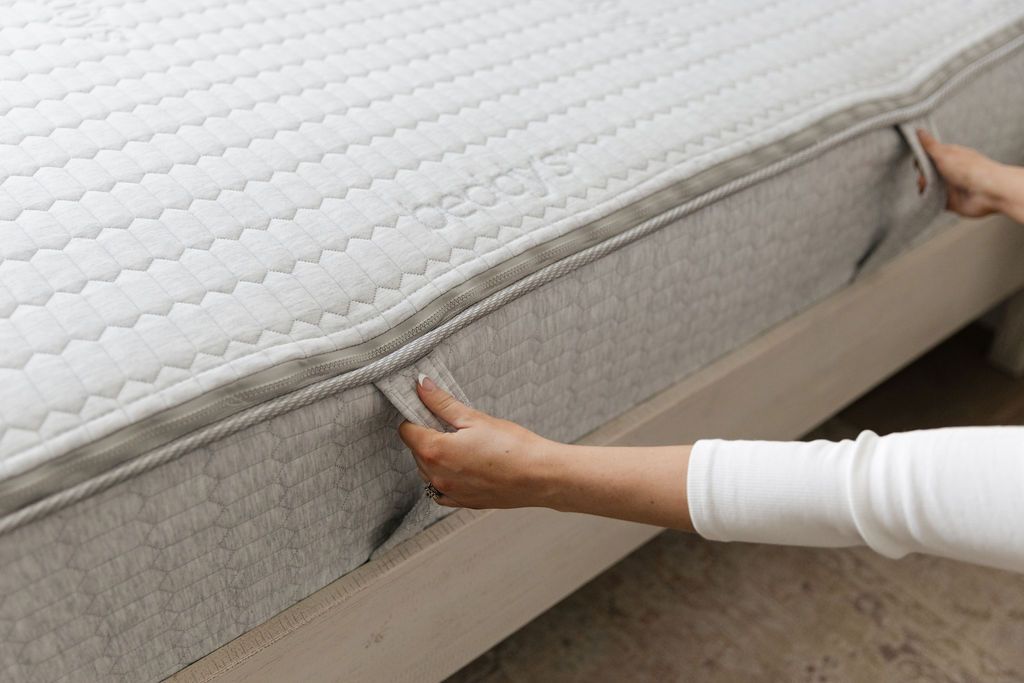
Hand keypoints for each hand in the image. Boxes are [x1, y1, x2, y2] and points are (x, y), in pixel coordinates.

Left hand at [398, 376, 562, 508]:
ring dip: (437, 457)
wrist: (540, 476)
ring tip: (466, 446)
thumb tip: (421, 385)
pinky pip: (442, 490)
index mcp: (435, 451)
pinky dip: (446, 478)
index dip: (416, 416)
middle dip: (428, 436)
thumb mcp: (475, 418)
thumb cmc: (512, 446)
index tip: (431, 411)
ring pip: (428, 471)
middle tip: (455, 426)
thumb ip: (442, 403)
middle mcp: (436, 476)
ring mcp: (449, 492)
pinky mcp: (463, 502)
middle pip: (416, 451)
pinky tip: (465, 467)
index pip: (406, 430)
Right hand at [917, 129, 1004, 217]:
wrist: (988, 192)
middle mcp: (950, 170)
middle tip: (926, 177)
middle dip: (922, 175)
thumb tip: (918, 130)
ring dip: (924, 188)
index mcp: (950, 156)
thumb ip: (929, 145)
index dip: (921, 158)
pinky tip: (931, 198)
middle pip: (926, 172)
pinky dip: (929, 200)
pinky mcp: (949, 201)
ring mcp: (949, 186)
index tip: (918, 161)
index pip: (929, 155)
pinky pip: (933, 201)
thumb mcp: (945, 154)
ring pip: (928, 187)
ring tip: (930, 188)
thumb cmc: (970, 169)